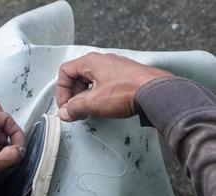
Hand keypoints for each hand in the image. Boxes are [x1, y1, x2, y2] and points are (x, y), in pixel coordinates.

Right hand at [56, 52, 171, 120]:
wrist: (156, 92)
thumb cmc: (128, 90)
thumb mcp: (94, 102)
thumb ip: (75, 107)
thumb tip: (65, 112)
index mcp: (91, 61)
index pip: (65, 72)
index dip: (62, 90)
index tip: (65, 105)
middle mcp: (102, 61)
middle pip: (77, 76)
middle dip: (73, 95)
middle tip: (75, 109)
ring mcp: (114, 67)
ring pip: (91, 80)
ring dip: (86, 96)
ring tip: (89, 109)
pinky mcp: (124, 76)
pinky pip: (104, 83)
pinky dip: (98, 94)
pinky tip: (103, 105)